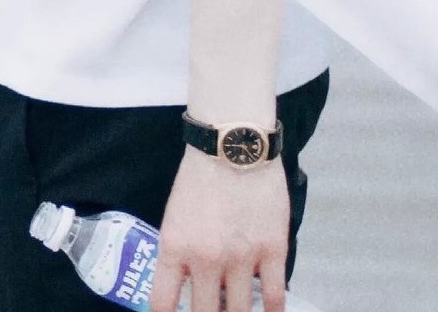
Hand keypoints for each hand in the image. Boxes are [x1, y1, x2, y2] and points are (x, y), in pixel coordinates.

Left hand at [149, 144, 289, 311]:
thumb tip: (186, 286)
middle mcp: (206, 259)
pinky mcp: (272, 249)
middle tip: (212, 309)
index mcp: (175, 247)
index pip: (162, 304)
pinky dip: (272, 311)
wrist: (234, 142)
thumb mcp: (175, 215)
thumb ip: (179, 252)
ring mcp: (241, 257)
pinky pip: (274, 296)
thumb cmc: (201, 174)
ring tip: (236, 310)